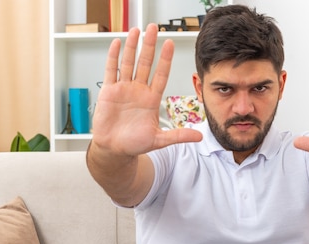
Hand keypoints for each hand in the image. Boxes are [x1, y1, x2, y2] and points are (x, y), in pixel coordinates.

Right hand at [91, 23, 201, 155]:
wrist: (114, 149)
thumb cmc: (134, 144)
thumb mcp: (159, 140)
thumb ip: (178, 135)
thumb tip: (199, 136)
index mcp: (151, 100)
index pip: (160, 75)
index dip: (165, 60)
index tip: (169, 45)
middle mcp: (139, 91)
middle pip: (145, 63)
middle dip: (149, 46)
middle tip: (154, 29)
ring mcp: (124, 89)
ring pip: (129, 63)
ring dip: (132, 47)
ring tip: (136, 31)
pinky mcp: (109, 91)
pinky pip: (111, 70)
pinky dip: (113, 57)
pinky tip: (117, 44)